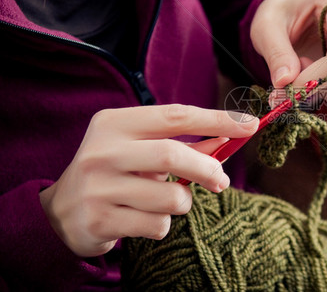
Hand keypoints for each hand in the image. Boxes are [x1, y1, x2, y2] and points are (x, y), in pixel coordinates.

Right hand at [39, 105, 257, 256]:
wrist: (61, 212)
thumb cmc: (114, 172)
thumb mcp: (141, 149)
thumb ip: (182, 144)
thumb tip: (227, 141)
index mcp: (115, 123)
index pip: (176, 116)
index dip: (217, 119)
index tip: (249, 124)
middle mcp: (103, 151)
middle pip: (173, 154)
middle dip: (207, 169)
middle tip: (221, 181)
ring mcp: (98, 187)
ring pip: (170, 197)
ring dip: (181, 202)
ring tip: (162, 201)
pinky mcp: (99, 220)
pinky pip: (157, 226)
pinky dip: (163, 225)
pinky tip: (142, 219)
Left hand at [250, 0, 326, 92]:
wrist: (288, 18)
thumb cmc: (279, 16)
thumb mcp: (267, 28)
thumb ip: (276, 54)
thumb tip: (284, 81)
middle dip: (317, 80)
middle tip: (285, 84)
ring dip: (316, 87)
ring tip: (293, 71)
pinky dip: (319, 92)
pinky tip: (302, 78)